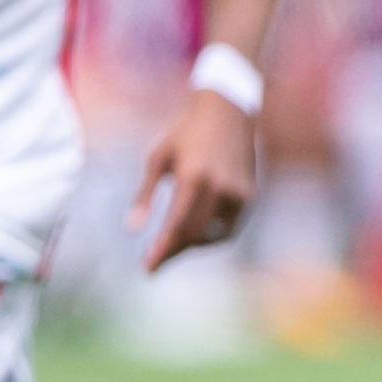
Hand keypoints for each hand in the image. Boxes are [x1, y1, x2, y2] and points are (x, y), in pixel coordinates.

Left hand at [133, 89, 255, 270]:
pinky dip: (211, 237)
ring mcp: (238, 193)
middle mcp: (219, 187)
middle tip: (155, 260)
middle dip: (173, 251)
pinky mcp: (249, 196)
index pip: (176, 224)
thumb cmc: (185, 133)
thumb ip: (145, 194)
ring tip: (172, 246)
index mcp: (193, 175)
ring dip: (191, 246)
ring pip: (212, 235)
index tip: (148, 268)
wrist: (227, 112)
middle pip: (194, 234)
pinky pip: (228, 229)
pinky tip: (195, 235)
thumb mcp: (158, 157)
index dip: (162, 250)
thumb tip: (132, 228)